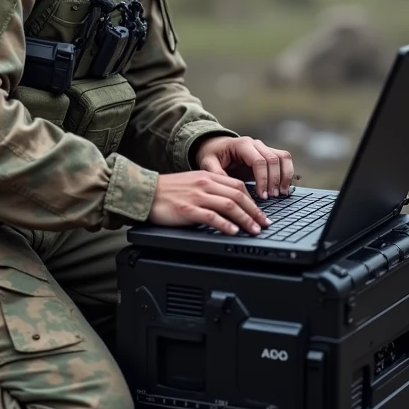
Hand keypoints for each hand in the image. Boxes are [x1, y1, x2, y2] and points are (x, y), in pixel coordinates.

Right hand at [148, 171, 271, 235]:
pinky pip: (212, 217)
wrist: (144, 192)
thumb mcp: (192, 183)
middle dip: (255, 211)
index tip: (260, 212)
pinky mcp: (188, 210)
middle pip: (238, 196)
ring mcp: (197, 197)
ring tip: (254, 230)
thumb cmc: (167, 191)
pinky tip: (233, 231)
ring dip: (245, 219)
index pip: (238, 186)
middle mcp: (205, 184)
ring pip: (229, 206)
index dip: (253, 200)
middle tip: (264, 224)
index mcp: (207, 176)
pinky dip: (225, 225)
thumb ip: (210, 189)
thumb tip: (230, 203)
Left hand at [195, 135, 293, 198]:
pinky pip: (284, 159)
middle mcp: (255, 143)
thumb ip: (216, 172)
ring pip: (283, 158)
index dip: (263, 179)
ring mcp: (264, 147)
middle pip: (273, 160)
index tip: (262, 196)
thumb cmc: (213, 155)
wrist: (216, 146)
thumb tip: (227, 187)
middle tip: (271, 197)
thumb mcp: (208, 162)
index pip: (259, 161)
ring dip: (285, 176)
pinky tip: (284, 187)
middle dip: (274, 180)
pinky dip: (287, 173)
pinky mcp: (269, 152)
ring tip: (281, 193)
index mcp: (242, 144)